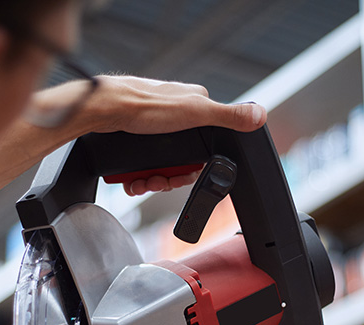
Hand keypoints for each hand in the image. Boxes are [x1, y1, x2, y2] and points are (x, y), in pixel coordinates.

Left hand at [81, 76, 267, 195]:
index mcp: (193, 104)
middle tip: (160, 181)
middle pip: (181, 158)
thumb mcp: (196, 112)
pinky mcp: (133, 134)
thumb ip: (229, 116)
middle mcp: (173, 113)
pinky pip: (141, 163)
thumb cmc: (145, 105)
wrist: (103, 110)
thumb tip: (260, 116)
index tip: (184, 175)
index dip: (195, 166)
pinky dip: (137, 175)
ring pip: (160, 163)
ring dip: (153, 179)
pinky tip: (133, 180)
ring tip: (143, 182)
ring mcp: (152, 124)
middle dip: (170, 176)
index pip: (206, 143)